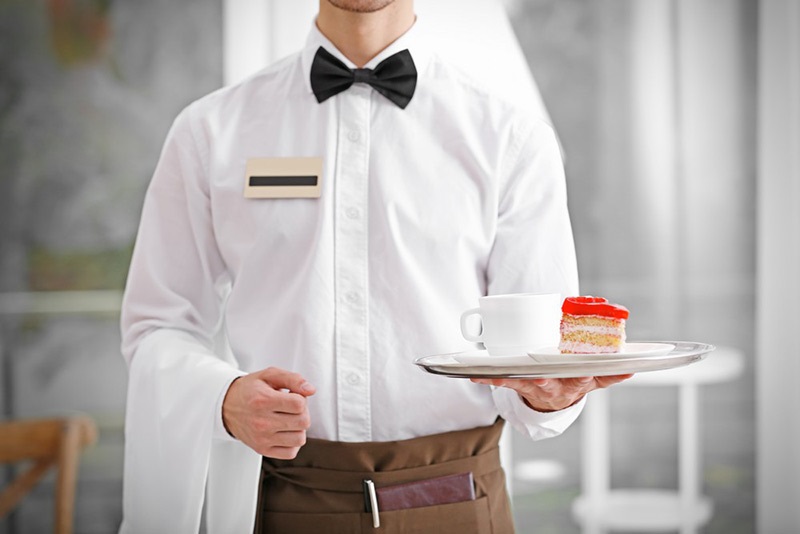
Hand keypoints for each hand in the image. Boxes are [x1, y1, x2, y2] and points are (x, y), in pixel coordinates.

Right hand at [222, 367, 315, 458]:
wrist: (226, 406)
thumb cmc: (250, 389)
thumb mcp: (269, 375)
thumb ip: (293, 379)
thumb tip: (311, 390)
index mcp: (263, 401)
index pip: (299, 404)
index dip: (301, 398)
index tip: (292, 396)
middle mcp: (262, 422)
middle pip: (303, 422)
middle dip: (302, 412)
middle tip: (291, 407)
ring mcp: (262, 439)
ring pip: (300, 438)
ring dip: (298, 428)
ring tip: (287, 419)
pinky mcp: (262, 450)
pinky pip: (291, 453)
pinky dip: (292, 443)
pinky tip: (285, 432)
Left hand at [470, 374, 632, 411]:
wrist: (553, 403)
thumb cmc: (572, 382)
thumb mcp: (592, 381)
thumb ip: (609, 374)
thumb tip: (631, 369)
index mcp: (574, 382)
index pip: (581, 378)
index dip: (584, 376)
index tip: (586, 372)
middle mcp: (553, 387)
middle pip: (547, 381)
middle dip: (542, 378)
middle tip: (537, 374)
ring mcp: (534, 388)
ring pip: (520, 382)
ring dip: (506, 379)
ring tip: (493, 373)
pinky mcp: (518, 386)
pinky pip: (502, 382)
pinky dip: (489, 379)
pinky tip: (475, 376)